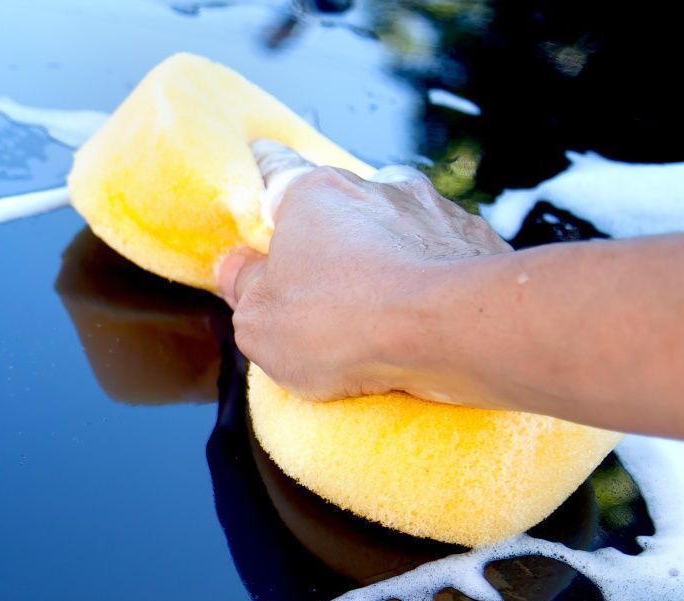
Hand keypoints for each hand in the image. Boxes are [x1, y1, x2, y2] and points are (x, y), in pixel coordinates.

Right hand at [216, 145, 512, 402]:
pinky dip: (431, 276)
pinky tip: (426, 315)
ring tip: (380, 307)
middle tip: (322, 279)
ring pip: (400, 225)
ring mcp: (435, 209)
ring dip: (388, 252)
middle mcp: (379, 186)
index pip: (279, 170)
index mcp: (315, 195)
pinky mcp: (480, 242)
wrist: (451, 330)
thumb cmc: (343, 322)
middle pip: (345, 203)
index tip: (262, 155)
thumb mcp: (260, 322)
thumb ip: (244, 288)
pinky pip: (443, 255)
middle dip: (333, 231)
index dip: (267, 168)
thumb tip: (237, 268)